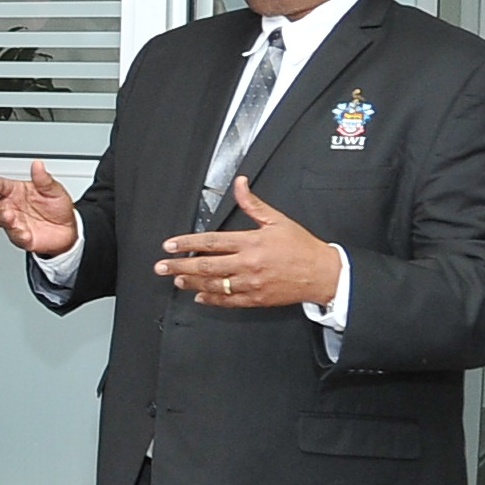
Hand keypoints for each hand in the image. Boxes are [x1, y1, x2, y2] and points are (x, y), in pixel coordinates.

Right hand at [0, 160, 79, 254]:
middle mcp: (10, 206)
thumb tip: (37, 165)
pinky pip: (17, 236)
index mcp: (16, 191)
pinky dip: (19, 234)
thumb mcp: (54, 189)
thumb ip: (44, 179)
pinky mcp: (20, 237)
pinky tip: (23, 232)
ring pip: (1, 219)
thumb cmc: (57, 207)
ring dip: (3, 217)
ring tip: (9, 215)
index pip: (1, 186)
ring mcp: (14, 222)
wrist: (68, 230)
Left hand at [156, 177, 341, 307]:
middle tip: (161, 266)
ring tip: (176, 279)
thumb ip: (253, 204)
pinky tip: (199, 296)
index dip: (187, 242)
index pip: (211, 241)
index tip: (169, 245)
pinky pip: (228, 301)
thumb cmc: (301, 247)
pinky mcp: (256, 299)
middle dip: (179, 265)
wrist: (323, 274)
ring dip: (191, 282)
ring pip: (213, 285)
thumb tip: (239, 183)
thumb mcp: (277, 220)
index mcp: (250, 242)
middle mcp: (247, 264)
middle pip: (206, 265)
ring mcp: (251, 283)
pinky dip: (211, 299)